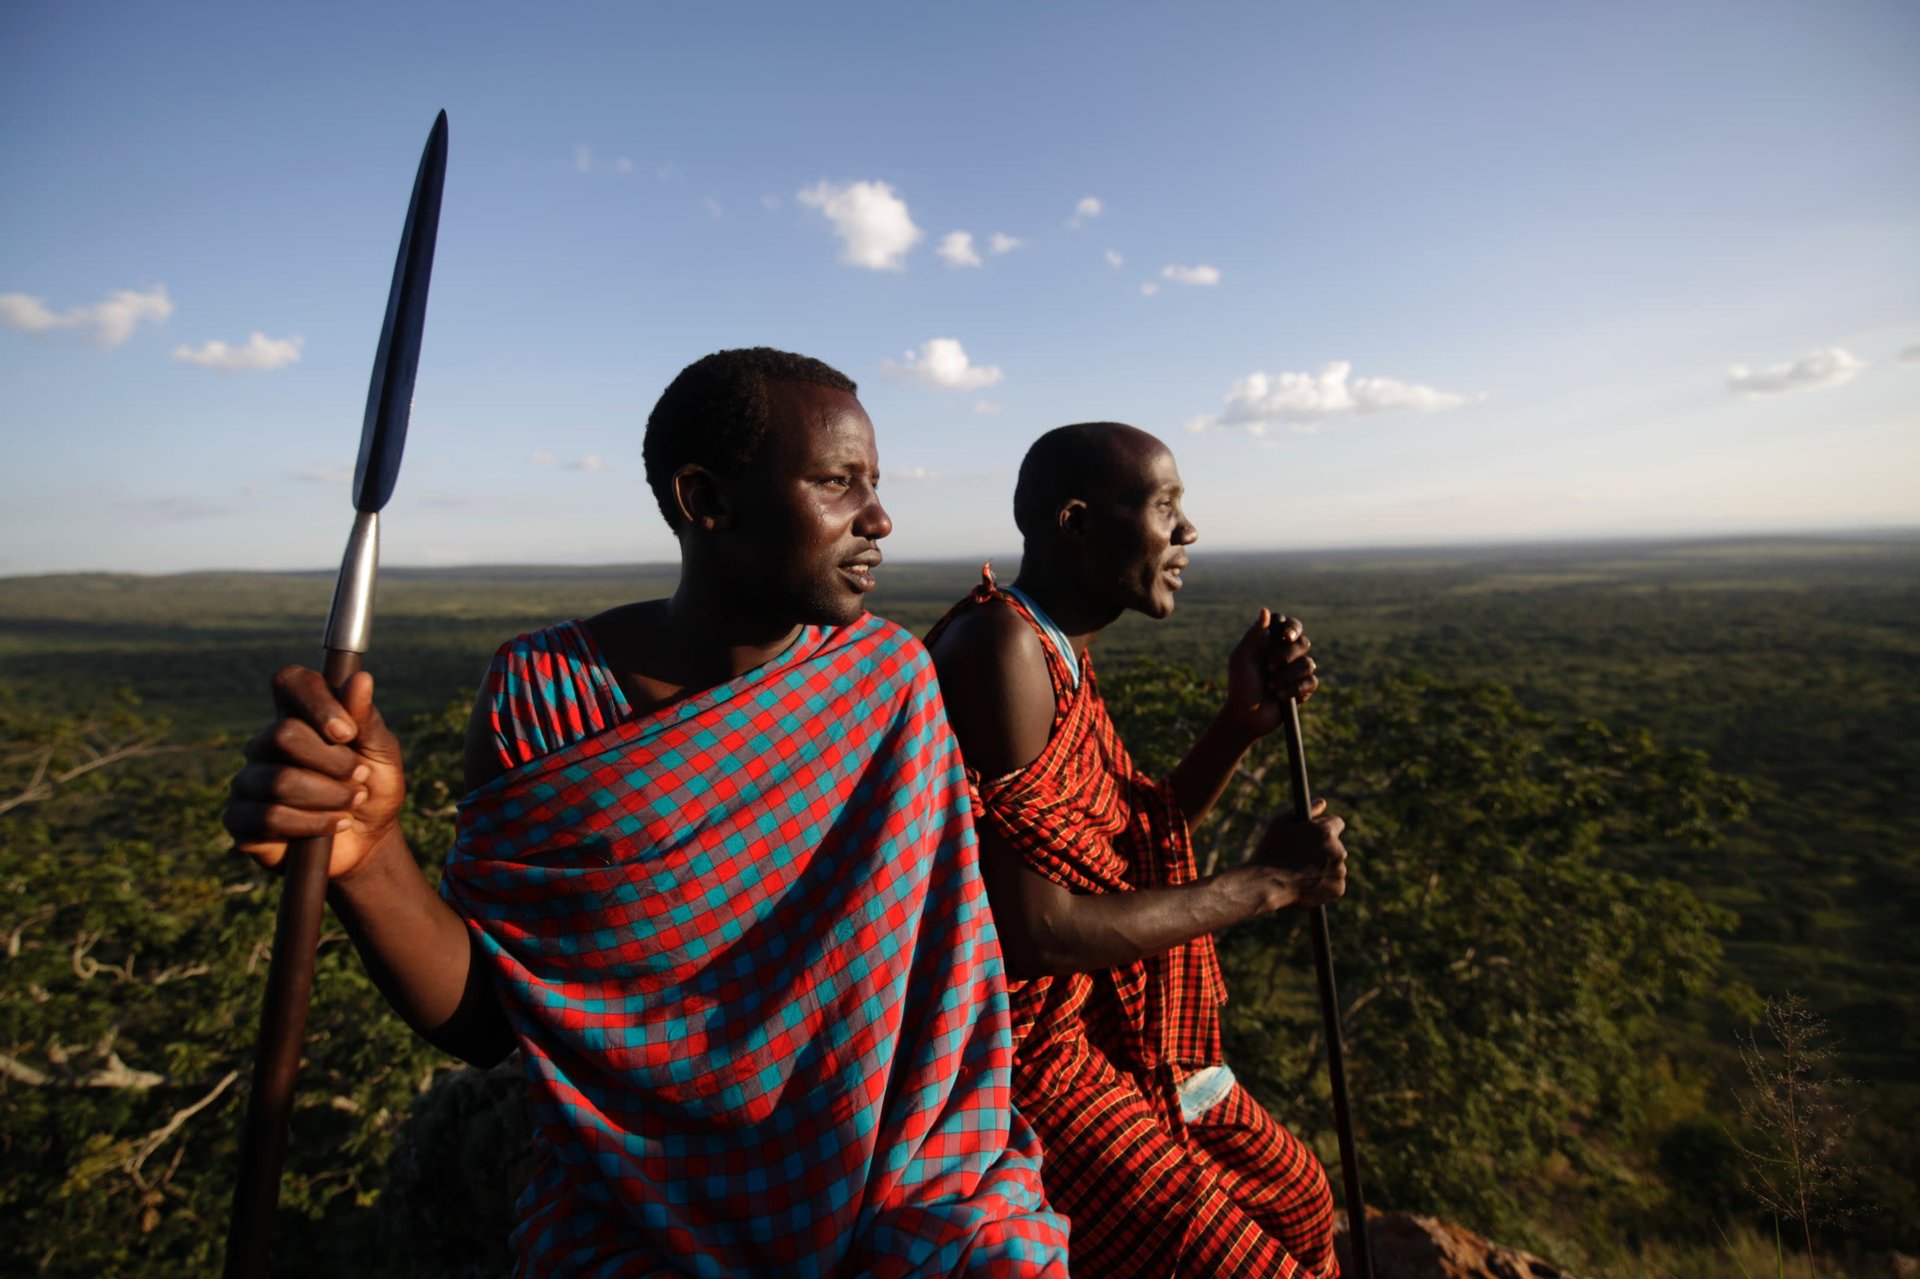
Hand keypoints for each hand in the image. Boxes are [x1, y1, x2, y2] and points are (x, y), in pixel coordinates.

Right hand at [223, 666, 407, 879]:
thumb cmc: (373, 789)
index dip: (316, 701)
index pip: (289, 682)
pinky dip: (313, 823)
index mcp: (298, 717)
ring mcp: (248, 781)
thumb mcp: (381, 753)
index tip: (347, 732)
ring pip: (280, 780)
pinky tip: (335, 826)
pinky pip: (269, 817)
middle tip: (360, 778)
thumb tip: (361, 678)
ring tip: (352, 804)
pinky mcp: (240, 819)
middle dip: (333, 762)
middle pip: (283, 735)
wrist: (368, 843)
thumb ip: (367, 719)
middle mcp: (265, 744)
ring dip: (330, 796)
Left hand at [1220, 608, 1317, 740]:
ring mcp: (1295, 671)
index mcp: (1270, 643)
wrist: (1246, 717)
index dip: (1291, 627)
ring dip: (1288, 676)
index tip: (1285, 636)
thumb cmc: (1240, 686)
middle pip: (1302, 641)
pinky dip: (1295, 689)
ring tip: (1272, 687)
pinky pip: (1312, 681)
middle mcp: (1285, 654)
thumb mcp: (1241, 659)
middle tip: (1270, 667)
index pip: (1288, 625)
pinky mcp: (1303, 688)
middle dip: (1288, 655)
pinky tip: (1280, 696)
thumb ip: (1253, 635)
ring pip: (1308, 663)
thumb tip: (1265, 610)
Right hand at [1253, 799, 1346, 909]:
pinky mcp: (1338, 889)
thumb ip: (1307, 811)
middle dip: (1324, 850)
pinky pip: (1334, 884)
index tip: (1314, 837)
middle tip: (1303, 858)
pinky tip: (1307, 885)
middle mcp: (1338, 850)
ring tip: (1301, 873)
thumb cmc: (1270, 851)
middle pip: (1336, 847)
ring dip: (1324, 868)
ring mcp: (1339, 871)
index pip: (1337, 824)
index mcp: (1326, 831)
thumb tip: (1322, 802)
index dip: (1324, 830)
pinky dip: (1325, 885)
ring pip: (1335, 866)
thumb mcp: (1281, 824)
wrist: (1266, 884)